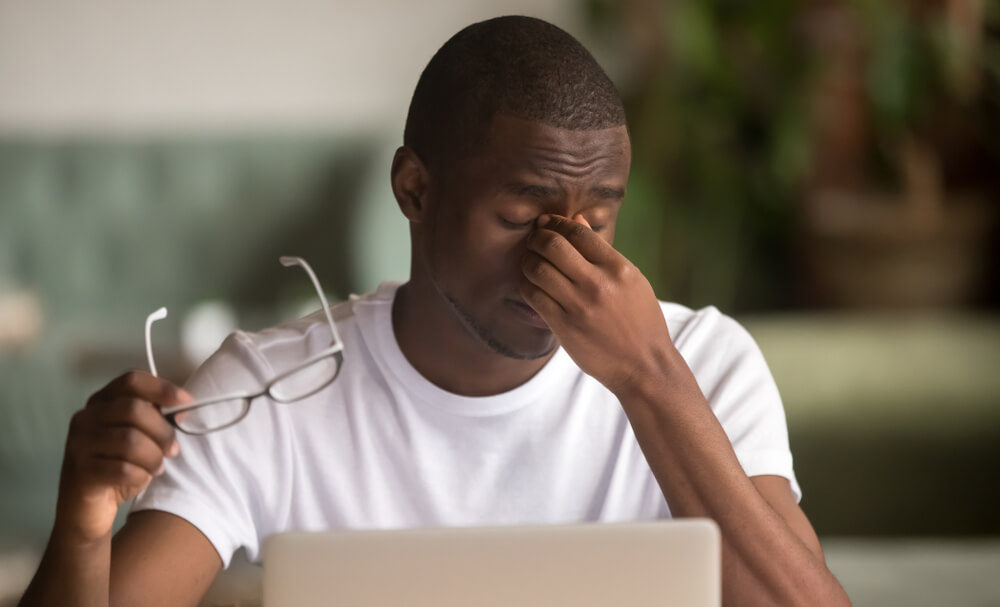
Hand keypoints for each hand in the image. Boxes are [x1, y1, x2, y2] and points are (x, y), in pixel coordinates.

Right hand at [56, 371, 190, 543]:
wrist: (85, 510)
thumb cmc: (117, 469)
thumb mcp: (139, 439)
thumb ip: (157, 420)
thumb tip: (185, 409)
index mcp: (101, 402)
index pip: (131, 381)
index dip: (161, 388)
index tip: (187, 401)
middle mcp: (86, 417)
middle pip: (134, 409)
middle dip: (162, 432)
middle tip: (173, 450)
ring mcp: (78, 443)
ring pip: (130, 440)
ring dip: (153, 457)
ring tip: (156, 468)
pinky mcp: (80, 470)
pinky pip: (122, 468)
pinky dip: (140, 475)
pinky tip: (141, 479)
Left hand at [519, 214, 674, 394]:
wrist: (644, 365)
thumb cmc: (640, 320)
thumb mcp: (632, 280)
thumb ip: (602, 251)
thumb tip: (577, 219)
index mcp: (618, 268)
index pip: (578, 232)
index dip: (556, 222)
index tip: (546, 222)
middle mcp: (598, 283)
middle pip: (553, 245)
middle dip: (536, 237)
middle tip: (533, 241)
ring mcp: (579, 305)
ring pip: (537, 269)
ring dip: (527, 261)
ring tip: (530, 262)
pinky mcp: (564, 326)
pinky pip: (533, 296)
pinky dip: (526, 286)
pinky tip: (530, 285)